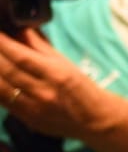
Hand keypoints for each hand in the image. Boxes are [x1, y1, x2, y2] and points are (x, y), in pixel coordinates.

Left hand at [0, 29, 123, 140]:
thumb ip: (41, 48)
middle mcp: (44, 92)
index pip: (23, 57)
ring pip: (1, 88)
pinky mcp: (27, 120)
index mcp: (58, 75)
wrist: (95, 120)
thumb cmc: (84, 89)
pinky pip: (3, 102)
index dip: (4, 44)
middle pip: (8, 71)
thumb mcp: (67, 64)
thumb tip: (20, 30)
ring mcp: (34, 108)